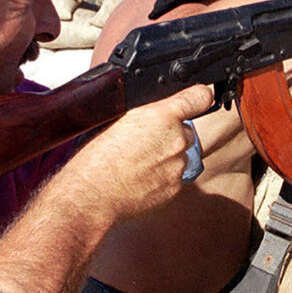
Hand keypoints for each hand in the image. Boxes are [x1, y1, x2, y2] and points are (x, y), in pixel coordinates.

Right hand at [61, 85, 214, 225]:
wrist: (91, 195)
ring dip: (166, 157)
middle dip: (170, 135)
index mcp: (162, 116)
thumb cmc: (96, 159)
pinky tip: (140, 178)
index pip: (199, 97)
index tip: (199, 98)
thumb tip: (157, 110)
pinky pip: (174, 176)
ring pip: (180, 155)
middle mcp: (175, 140)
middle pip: (185, 131)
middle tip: (145, 143)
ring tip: (138, 164)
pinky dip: (162, 176)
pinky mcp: (174, 188)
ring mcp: (177, 165)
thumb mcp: (118, 119)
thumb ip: (146, 112)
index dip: (199, 97)